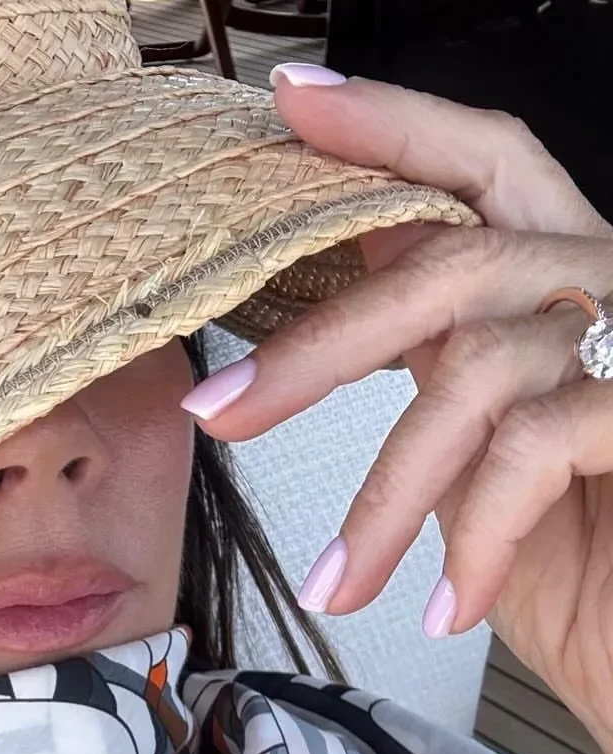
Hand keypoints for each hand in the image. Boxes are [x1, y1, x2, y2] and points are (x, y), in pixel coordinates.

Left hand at [184, 71, 612, 753]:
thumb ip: (439, 377)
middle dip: (316, 347)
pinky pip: (535, 446)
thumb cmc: (590, 573)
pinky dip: (474, 538)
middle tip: (218, 414)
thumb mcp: (487, 466)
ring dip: (384, 499)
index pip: (481, 168)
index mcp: (562, 284)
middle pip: (450, 265)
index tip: (295, 108)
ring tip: (339, 586)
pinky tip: (451, 606)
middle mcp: (611, 288)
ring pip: (477, 370)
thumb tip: (342, 312)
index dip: (394, 130)